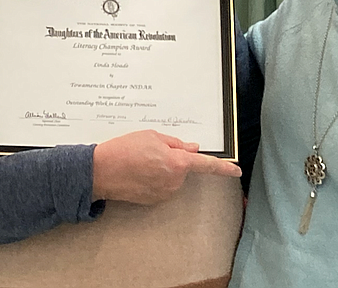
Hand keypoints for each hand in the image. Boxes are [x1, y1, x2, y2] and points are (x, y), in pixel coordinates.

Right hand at [92, 129, 240, 203]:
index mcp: (177, 163)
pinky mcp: (153, 200)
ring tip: (140, 161)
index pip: (207, 166)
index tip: (236, 170)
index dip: (223, 168)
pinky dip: (154, 179)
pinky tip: (137, 172)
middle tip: (152, 150)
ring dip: (163, 169)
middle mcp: (174, 181)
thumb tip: (191, 149)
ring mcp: (164, 193)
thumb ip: (176, 143)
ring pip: (172, 177)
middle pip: (184, 168)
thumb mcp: (152, 136)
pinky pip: (161, 186)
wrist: (100, 172)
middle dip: (174, 159)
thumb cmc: (124, 150)